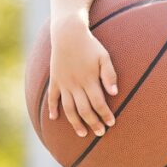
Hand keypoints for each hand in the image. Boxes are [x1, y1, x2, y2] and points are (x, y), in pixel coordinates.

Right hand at [48, 18, 117, 136]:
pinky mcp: (55, 80)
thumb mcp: (104, 56)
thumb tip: (115, 93)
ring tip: (82, 133)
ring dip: (75, 122)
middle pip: (84, 109)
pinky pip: (52, 97)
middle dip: (93, 123)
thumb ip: (110, 75)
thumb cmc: (90, 45)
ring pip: (69, 108)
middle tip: (100, 133)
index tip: (111, 124)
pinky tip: (54, 118)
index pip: (98, 103)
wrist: (68, 33)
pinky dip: (52, 108)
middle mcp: (76, 84)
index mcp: (89, 79)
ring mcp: (64, 83)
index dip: (105, 115)